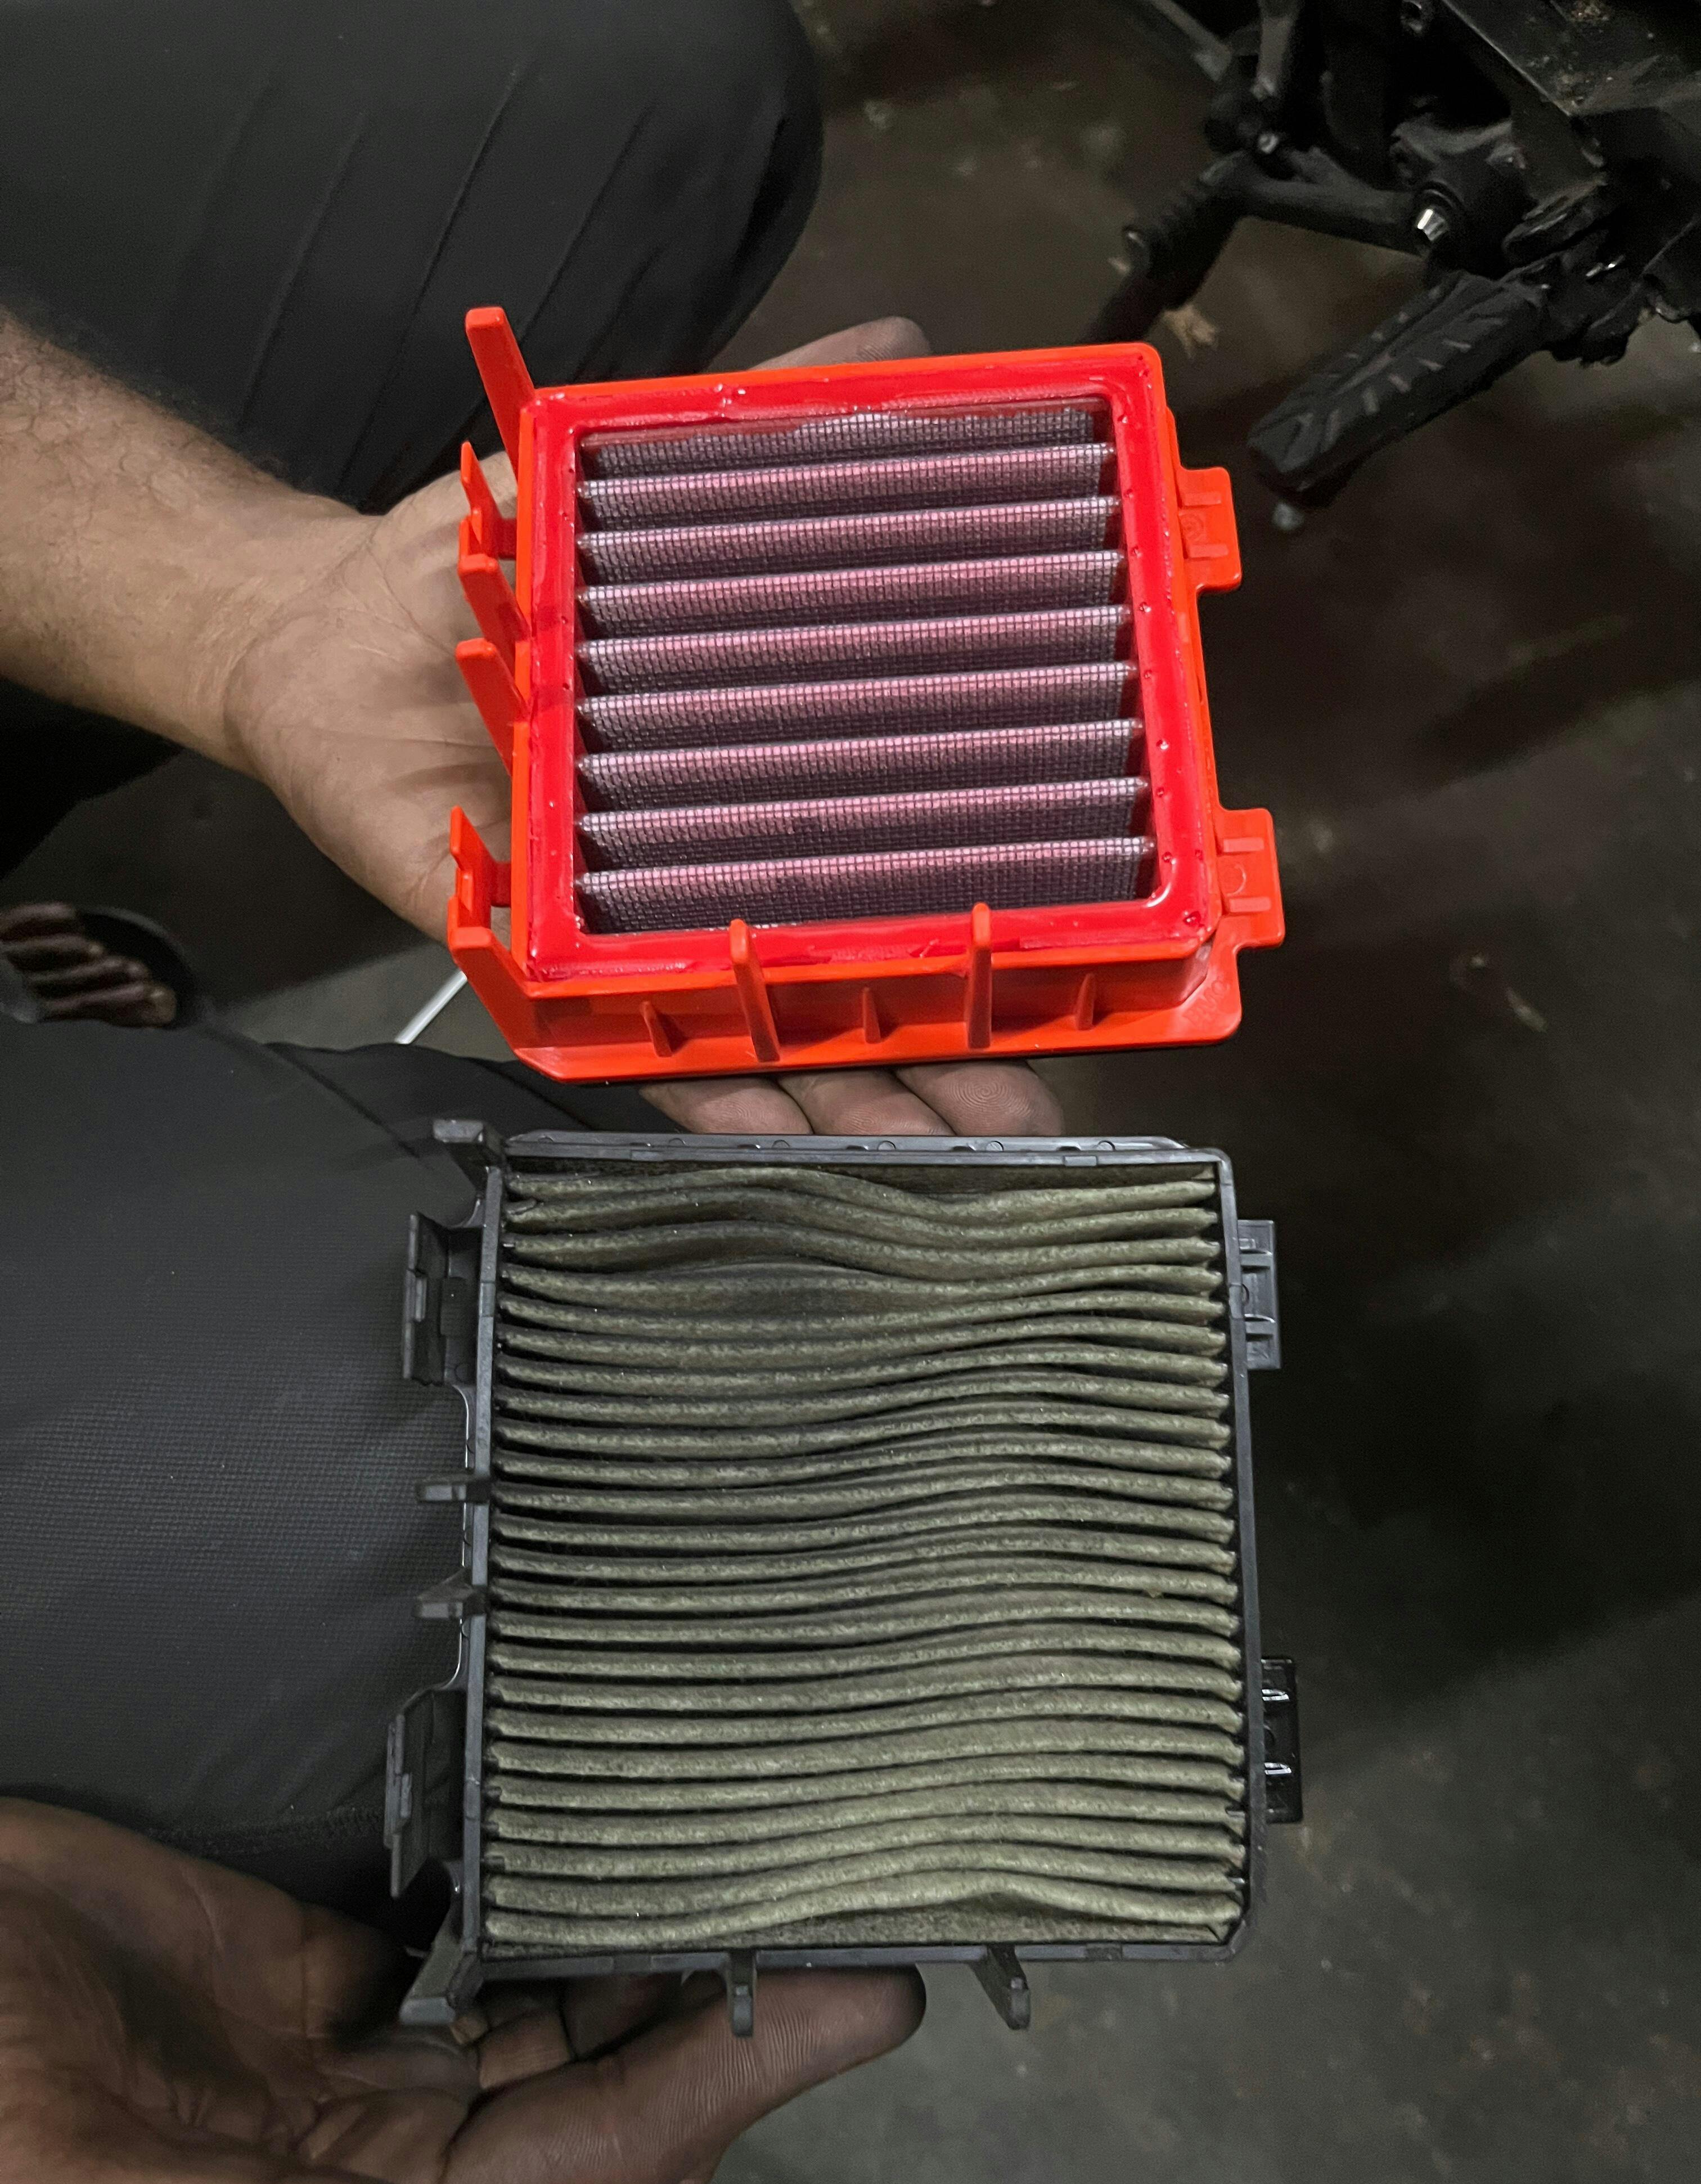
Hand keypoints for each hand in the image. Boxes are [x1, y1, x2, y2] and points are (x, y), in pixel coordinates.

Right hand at [0, 1801, 919, 2183]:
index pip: (594, 2158)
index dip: (735, 2081)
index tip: (854, 1997)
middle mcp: (371, 2156)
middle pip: (607, 2101)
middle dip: (733, 2024)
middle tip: (850, 1928)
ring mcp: (344, 2067)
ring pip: (553, 2027)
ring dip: (656, 1971)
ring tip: (762, 1896)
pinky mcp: (308, 1982)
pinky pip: (464, 1959)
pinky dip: (545, 1918)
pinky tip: (606, 1869)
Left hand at [218, 320, 1064, 1139]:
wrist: (317, 629)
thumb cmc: (480, 576)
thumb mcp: (644, 483)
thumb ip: (769, 427)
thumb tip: (915, 349)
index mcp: (773, 784)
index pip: (907, 864)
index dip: (996, 917)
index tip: (1097, 960)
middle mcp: (722, 876)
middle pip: (857, 987)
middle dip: (952, 1052)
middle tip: (1035, 1100)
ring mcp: (632, 938)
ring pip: (768, 1044)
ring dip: (857, 1110)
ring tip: (942, 1157)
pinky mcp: (538, 968)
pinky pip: (629, 1050)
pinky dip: (702, 1093)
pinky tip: (779, 1140)